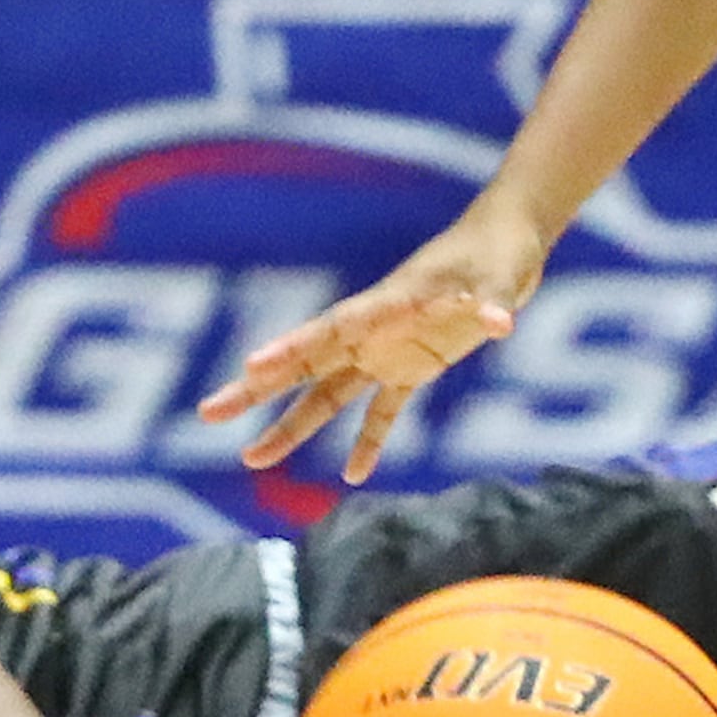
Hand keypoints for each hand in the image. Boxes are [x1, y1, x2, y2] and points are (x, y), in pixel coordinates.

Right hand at [198, 200, 551, 481]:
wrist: (508, 241)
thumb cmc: (500, 252)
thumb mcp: (500, 278)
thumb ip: (493, 302)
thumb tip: (500, 323)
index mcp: (388, 303)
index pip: (331, 329)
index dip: (293, 348)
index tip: (252, 366)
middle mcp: (376, 329)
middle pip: (307, 364)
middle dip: (258, 389)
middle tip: (209, 412)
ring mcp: (389, 348)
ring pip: (328, 393)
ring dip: (293, 426)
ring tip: (251, 460)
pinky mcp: (414, 364)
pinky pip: (383, 409)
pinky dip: (370, 440)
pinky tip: (354, 475)